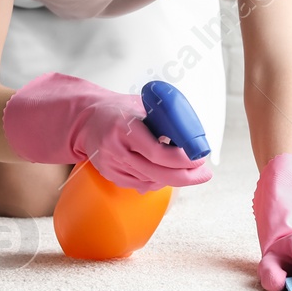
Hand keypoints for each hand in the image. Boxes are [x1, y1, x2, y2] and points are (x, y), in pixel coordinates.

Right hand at [1, 72, 210, 192]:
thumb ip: (164, 119)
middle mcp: (116, 149)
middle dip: (186, 176)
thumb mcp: (142, 105)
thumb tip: (193, 136)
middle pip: (156, 173)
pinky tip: (166, 174)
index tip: (199, 158)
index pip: (157, 152)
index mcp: (125, 127)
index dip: (181, 160)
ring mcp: (111, 165)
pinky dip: (157, 182)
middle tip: (204, 173)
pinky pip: (140, 185)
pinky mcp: (110, 175)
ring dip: (174, 178)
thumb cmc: (120, 110)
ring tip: (191, 170)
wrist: (87, 120)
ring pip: (151, 181)